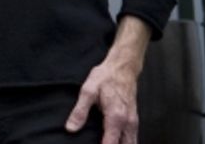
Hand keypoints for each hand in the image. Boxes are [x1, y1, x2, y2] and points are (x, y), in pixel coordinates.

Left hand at [66, 16, 148, 143]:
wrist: (122, 68)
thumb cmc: (104, 78)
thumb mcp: (88, 91)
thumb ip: (80, 111)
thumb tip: (70, 129)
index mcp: (115, 118)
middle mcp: (128, 123)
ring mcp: (133, 123)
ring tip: (105, 143)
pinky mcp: (134, 120)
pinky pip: (133, 139)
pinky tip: (116, 142)